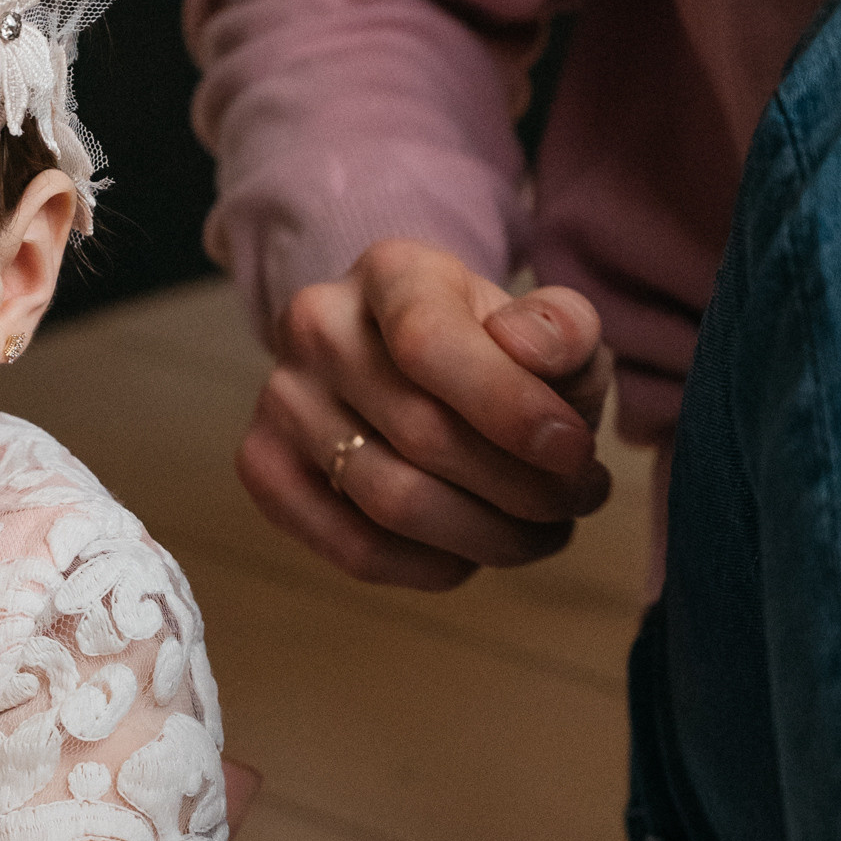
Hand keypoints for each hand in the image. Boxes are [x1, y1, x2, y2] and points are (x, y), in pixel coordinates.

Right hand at [237, 238, 614, 589]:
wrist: (398, 359)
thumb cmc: (485, 347)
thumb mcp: (540, 323)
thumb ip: (564, 330)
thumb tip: (536, 354)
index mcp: (390, 272)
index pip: (430, 343)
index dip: (509, 409)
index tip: (575, 452)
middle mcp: (316, 326)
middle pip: (422, 436)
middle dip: (522, 488)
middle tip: (577, 502)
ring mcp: (281, 400)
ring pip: (392, 503)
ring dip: (487, 537)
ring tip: (541, 534)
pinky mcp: (263, 467)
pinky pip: (354, 549)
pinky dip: (430, 567)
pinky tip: (473, 554)